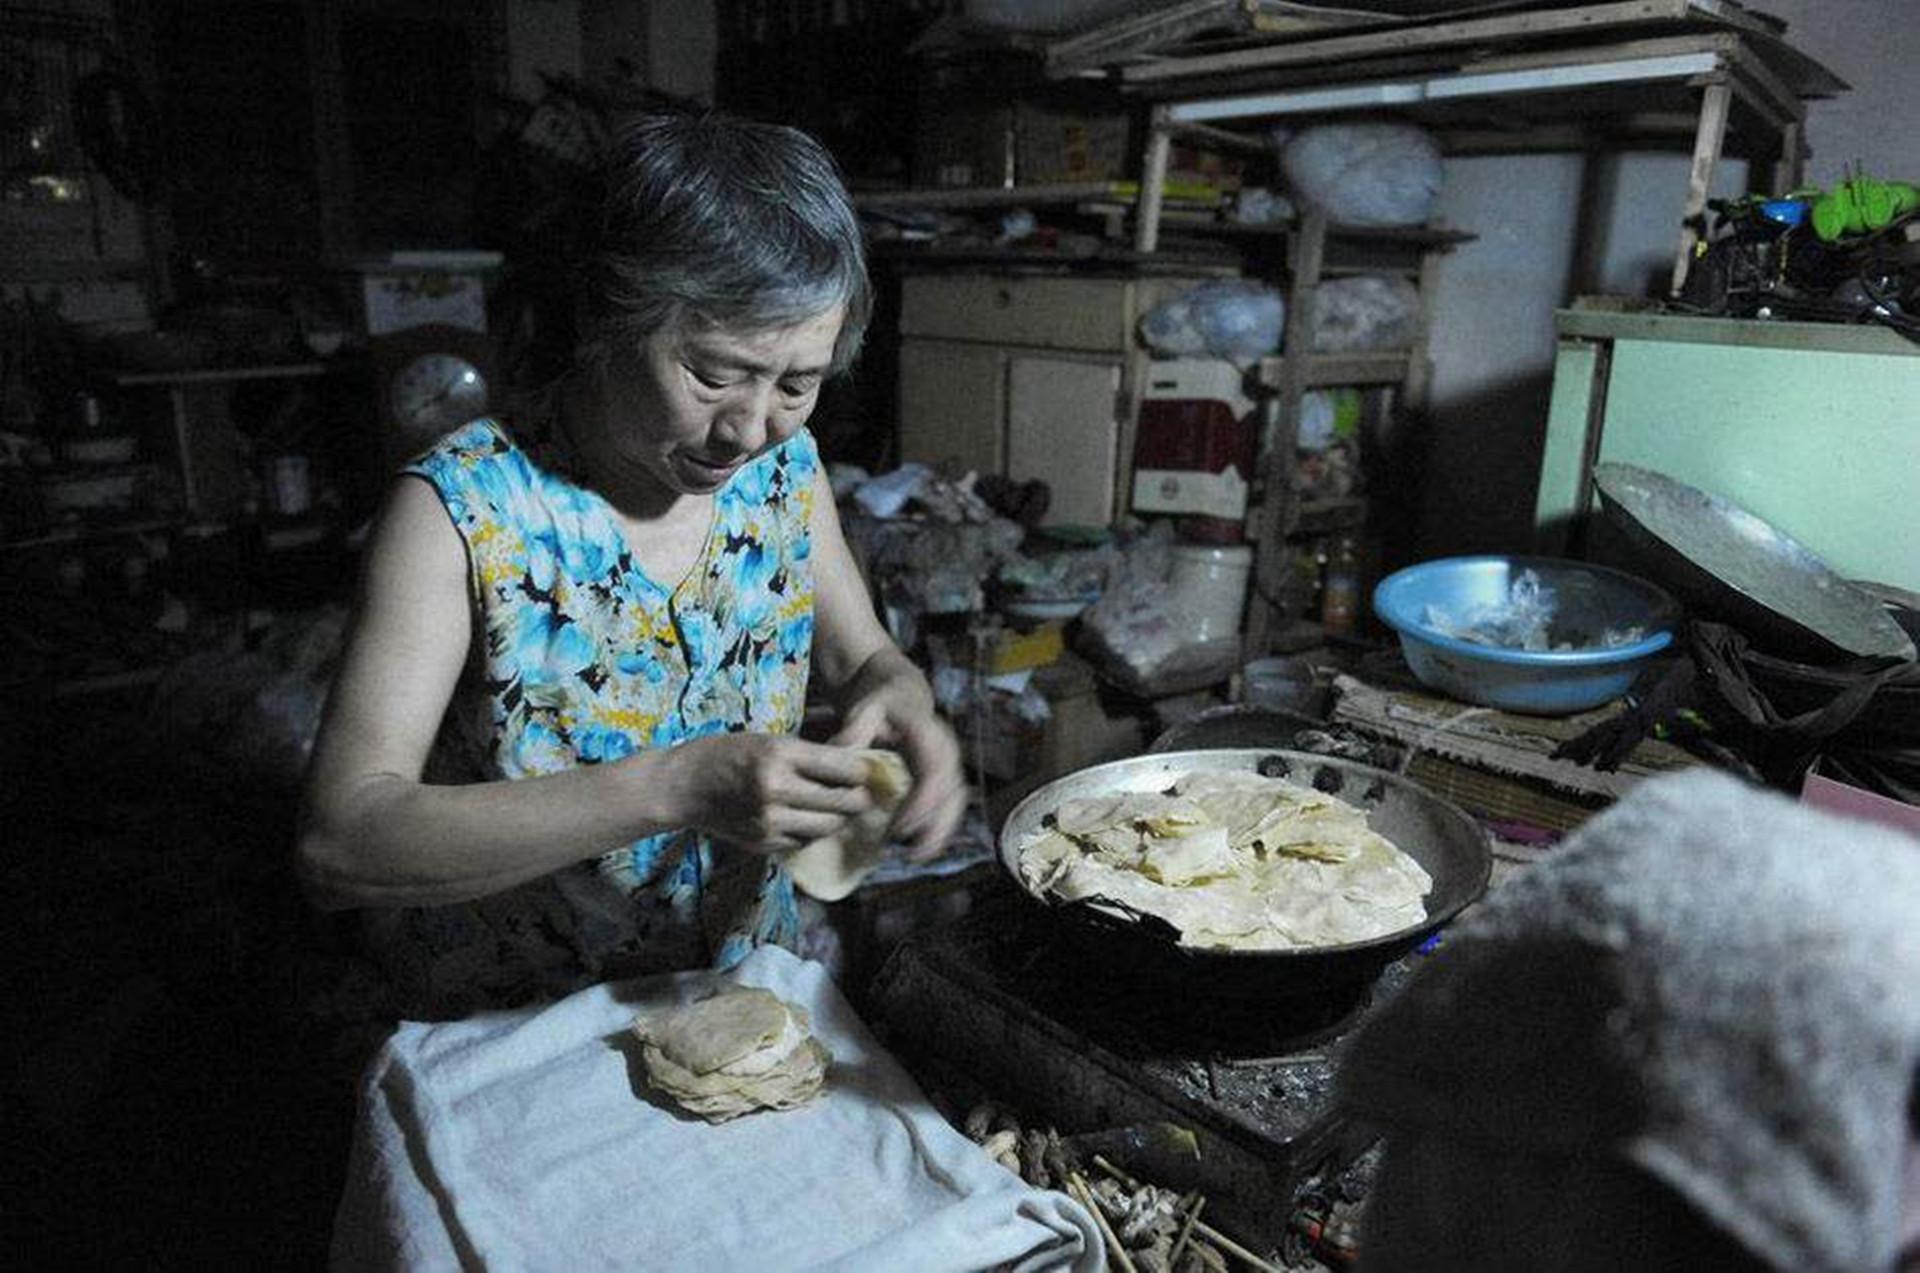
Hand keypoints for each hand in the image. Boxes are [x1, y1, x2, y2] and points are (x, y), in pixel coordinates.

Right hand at [663, 733, 874, 853]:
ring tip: (837, 806)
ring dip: (838, 817)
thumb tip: (855, 766)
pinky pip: (806, 841)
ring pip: (829, 825)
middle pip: (843, 801)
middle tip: (861, 793)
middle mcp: (776, 788)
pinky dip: (813, 831)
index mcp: (779, 754)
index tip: (867, 771)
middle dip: (858, 797)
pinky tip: (807, 819)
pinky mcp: (763, 842)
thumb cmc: (727, 754)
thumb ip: (809, 755)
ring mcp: (769, 820)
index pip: (843, 767)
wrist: (683, 786)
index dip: (862, 771)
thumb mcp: (768, 740)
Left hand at [832, 687, 966, 861]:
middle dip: (935, 826)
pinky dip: (937, 827)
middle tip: (911, 854)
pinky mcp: (946, 776)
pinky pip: (949, 805)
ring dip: (940, 832)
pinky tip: (918, 847)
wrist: (901, 693)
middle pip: (952, 794)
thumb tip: (842, 755)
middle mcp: (946, 750)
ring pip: (955, 803)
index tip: (900, 828)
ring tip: (917, 857)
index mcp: (929, 734)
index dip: (922, 804)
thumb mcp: (865, 708)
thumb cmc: (880, 703)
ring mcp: (950, 764)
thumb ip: (854, 730)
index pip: (934, 773)